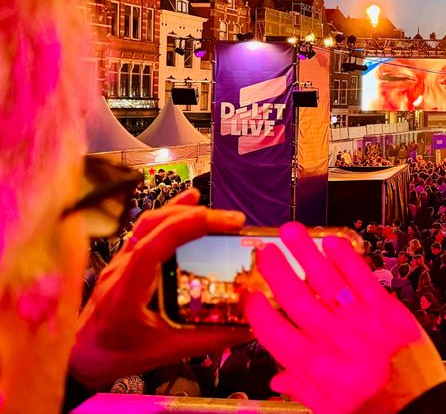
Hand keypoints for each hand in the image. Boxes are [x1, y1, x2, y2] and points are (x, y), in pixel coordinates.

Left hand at [70, 189, 251, 386]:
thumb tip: (250, 328)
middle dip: (196, 216)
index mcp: (127, 290)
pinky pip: (144, 229)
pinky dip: (169, 214)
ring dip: (182, 211)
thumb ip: (208, 340)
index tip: (227, 222)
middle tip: (233, 220)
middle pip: (154, 225)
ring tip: (215, 211)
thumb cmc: (115, 356)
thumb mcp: (165, 353)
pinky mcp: (123, 262)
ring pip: (148, 223)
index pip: (156, 244)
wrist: (79, 358)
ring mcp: (119, 262)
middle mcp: (120, 269)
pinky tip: (189, 203)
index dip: (192, 225)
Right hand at [246, 222, 445, 413]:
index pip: (272, 331)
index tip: (250, 297)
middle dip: (276, 270)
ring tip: (290, 232)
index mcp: (312, 364)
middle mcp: (331, 337)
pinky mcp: (385, 308)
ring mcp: (359, 319)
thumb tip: (279, 381)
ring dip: (305, 252)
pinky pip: (362, 276)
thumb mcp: (329, 409)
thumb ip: (302, 390)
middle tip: (265, 252)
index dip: (256, 312)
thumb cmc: (375, 408)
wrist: (419, 405)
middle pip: (294, 296)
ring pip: (325, 279)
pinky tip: (332, 242)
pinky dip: (346, 257)